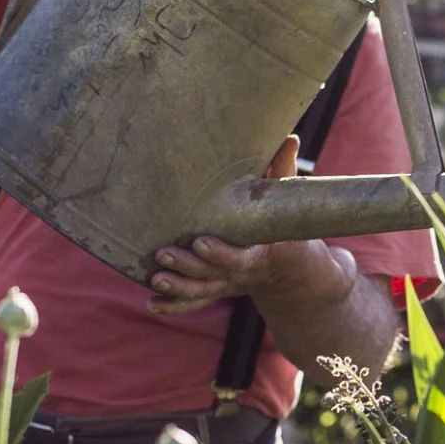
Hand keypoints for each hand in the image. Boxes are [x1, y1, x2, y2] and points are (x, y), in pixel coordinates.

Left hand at [147, 137, 354, 314]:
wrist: (293, 271)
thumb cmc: (285, 228)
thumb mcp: (287, 204)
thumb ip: (283, 173)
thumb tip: (290, 138)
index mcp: (260, 254)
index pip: (239, 258)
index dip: (219, 254)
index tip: (199, 241)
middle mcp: (241, 274)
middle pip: (212, 275)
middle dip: (187, 267)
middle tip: (163, 254)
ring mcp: (227, 285)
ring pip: (201, 291)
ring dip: (177, 287)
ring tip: (156, 278)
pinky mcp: (217, 290)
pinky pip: (195, 302)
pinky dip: (174, 305)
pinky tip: (152, 303)